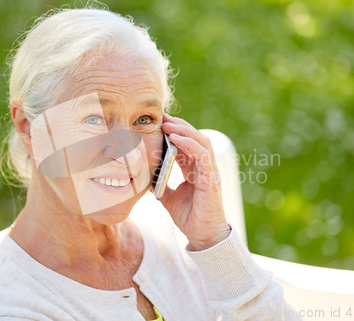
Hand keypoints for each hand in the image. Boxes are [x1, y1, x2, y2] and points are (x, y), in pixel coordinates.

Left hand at [160, 113, 230, 250]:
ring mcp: (209, 171)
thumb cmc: (189, 217)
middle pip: (194, 138)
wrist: (202, 236)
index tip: (159, 122)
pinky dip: (189, 143)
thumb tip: (142, 175)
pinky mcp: (211, 178)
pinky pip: (202, 155)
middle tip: (162, 116)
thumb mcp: (168, 196)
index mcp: (194, 170)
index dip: (174, 131)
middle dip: (178, 125)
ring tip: (168, 123)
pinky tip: (176, 137)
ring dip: (184, 130)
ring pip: (201, 141)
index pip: (186, 144)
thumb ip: (159, 184)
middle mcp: (203, 167)